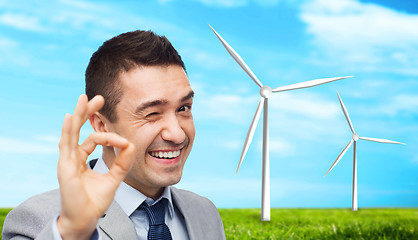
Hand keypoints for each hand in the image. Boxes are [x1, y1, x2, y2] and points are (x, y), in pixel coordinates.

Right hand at [56, 94, 134, 238]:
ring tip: (85, 98)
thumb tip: (131, 145)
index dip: (111, 137)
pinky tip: (71, 116)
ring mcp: (67, 160)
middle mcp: (73, 156)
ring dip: (79, 114)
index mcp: (82, 158)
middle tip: (99, 98)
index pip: (95, 139)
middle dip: (88, 113)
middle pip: (79, 129)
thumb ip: (123, 163)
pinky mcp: (65, 166)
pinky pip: (66, 144)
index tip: (125, 142)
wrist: (86, 218)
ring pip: (71, 132)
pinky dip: (68, 129)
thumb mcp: (114, 178)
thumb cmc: (95, 200)